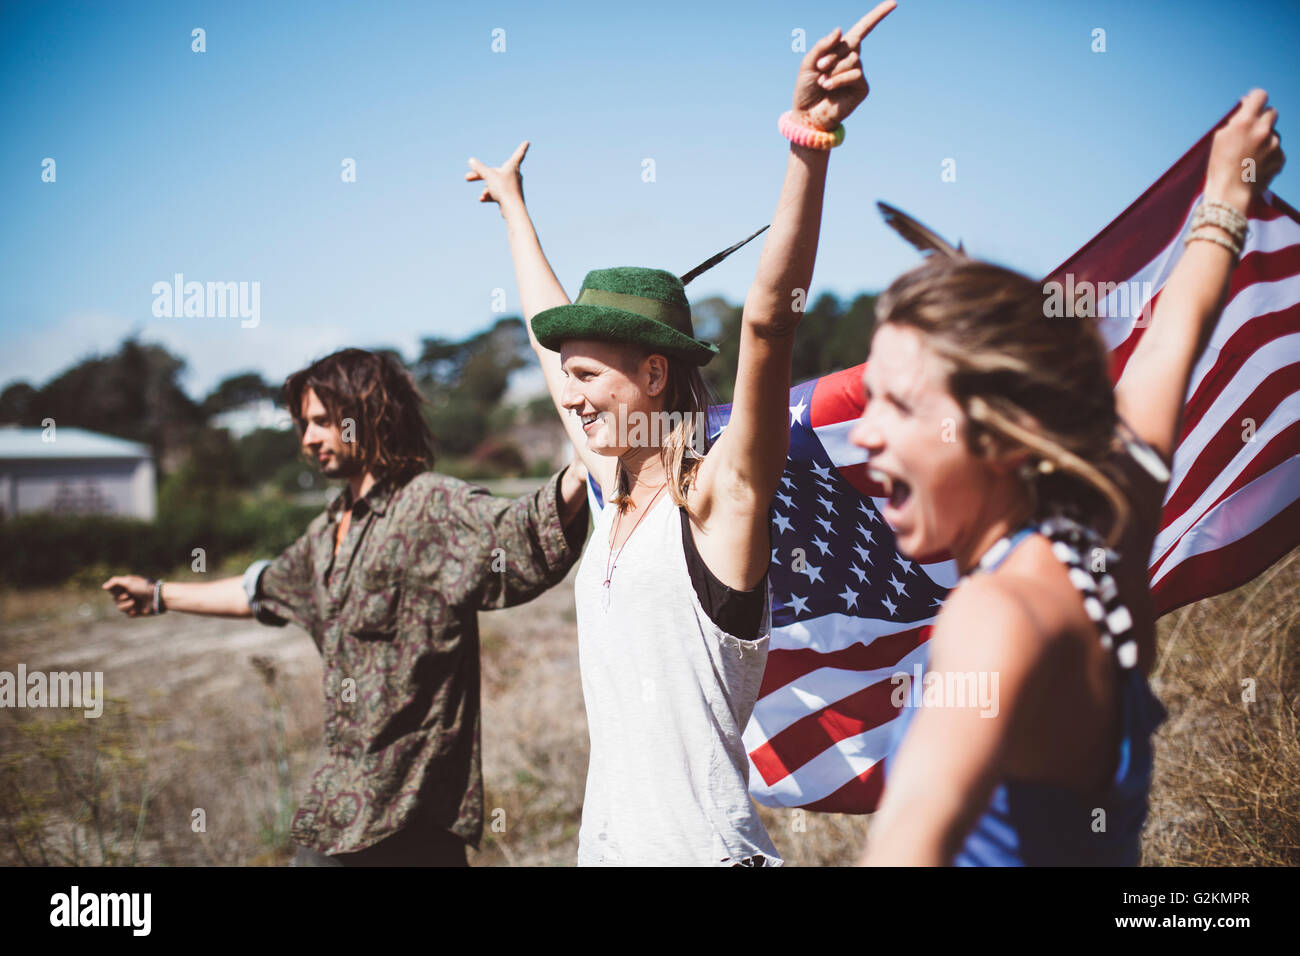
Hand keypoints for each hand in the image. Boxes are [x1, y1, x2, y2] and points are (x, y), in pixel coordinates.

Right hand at [102, 574, 153, 616]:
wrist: (158, 598)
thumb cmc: (144, 587)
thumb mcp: (129, 581)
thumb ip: (115, 582)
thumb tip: (103, 587)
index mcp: (126, 586)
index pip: (112, 589)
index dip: (114, 590)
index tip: (120, 589)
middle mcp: (128, 594)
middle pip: (115, 599)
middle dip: (120, 598)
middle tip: (129, 595)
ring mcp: (132, 603)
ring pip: (120, 608)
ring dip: (125, 605)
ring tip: (134, 602)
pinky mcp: (137, 611)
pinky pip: (128, 614)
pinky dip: (132, 611)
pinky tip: (138, 609)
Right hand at [465, 141, 529, 214]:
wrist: (512, 210)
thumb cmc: (503, 189)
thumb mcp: (488, 176)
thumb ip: (479, 168)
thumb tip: (471, 160)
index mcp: (512, 167)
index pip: (519, 154)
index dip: (522, 148)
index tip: (527, 142)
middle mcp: (514, 176)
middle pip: (494, 172)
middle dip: (480, 175)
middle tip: (466, 177)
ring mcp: (512, 187)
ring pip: (495, 184)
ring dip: (486, 189)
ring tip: (481, 195)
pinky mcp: (509, 197)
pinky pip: (497, 194)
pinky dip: (490, 196)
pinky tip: (482, 199)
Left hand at [793, 2, 895, 131]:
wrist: (807, 115)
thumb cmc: (806, 89)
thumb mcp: (809, 62)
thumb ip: (822, 45)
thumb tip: (840, 30)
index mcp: (841, 49)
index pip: (863, 29)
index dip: (878, 15)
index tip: (894, 2)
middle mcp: (853, 59)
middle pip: (851, 45)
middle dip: (832, 56)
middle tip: (820, 69)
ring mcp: (858, 74)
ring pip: (853, 60)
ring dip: (833, 70)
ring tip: (823, 82)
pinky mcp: (862, 88)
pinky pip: (855, 74)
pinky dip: (838, 80)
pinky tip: (828, 88)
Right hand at [1205, 89, 1283, 212]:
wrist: (1230, 192)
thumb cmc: (1220, 166)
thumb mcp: (1220, 138)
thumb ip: (1235, 120)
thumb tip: (1245, 107)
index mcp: (1245, 122)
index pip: (1260, 96)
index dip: (1256, 99)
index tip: (1253, 103)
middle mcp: (1263, 130)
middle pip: (1272, 112)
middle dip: (1263, 119)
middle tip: (1251, 131)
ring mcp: (1274, 144)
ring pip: (1274, 133)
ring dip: (1266, 139)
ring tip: (1251, 155)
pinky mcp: (1280, 158)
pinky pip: (1277, 150)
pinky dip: (1269, 155)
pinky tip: (1256, 164)